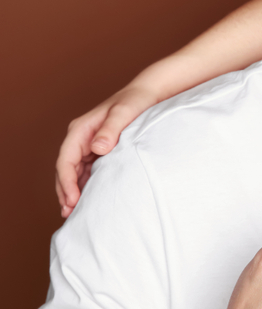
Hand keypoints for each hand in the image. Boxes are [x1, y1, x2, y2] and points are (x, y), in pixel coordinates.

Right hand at [56, 83, 159, 216]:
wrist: (148, 94)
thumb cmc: (135, 101)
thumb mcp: (124, 113)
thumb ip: (111, 130)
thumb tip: (98, 148)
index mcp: (80, 130)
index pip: (66, 160)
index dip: (66, 181)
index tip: (72, 199)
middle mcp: (81, 138)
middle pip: (66, 169)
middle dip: (66, 191)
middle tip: (69, 213)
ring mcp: (89, 145)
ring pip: (75, 172)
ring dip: (74, 191)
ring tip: (75, 213)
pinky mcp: (99, 150)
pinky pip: (87, 171)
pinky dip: (86, 185)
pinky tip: (89, 199)